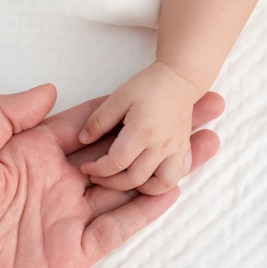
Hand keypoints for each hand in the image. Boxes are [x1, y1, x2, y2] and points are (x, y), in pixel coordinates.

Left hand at [0, 84, 222, 267]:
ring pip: (126, 186)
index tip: (160, 86)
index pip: (88, 123)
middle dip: (158, 130)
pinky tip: (172, 189)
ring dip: (163, 166)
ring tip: (204, 144)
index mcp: (30, 152)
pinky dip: (144, 210)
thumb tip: (49, 90)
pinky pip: (116, 227)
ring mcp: (66, 217)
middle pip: (118, 150)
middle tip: (202, 108)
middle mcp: (55, 181)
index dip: (125, 106)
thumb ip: (3, 116)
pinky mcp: (72, 253)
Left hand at [79, 62, 204, 194]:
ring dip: (140, 188)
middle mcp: (160, 145)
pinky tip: (145, 178)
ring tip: (123, 181)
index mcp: (141, 131)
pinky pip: (175, 177)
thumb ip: (98, 120)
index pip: (116, 162)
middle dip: (111, 183)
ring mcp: (175, 150)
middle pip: (135, 178)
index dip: (98, 169)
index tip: (86, 167)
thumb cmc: (147, 86)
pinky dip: (161, 184)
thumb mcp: (117, 98)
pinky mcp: (183, 152)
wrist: (180, 79)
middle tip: (97, 177)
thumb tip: (82, 139)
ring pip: (160, 185)